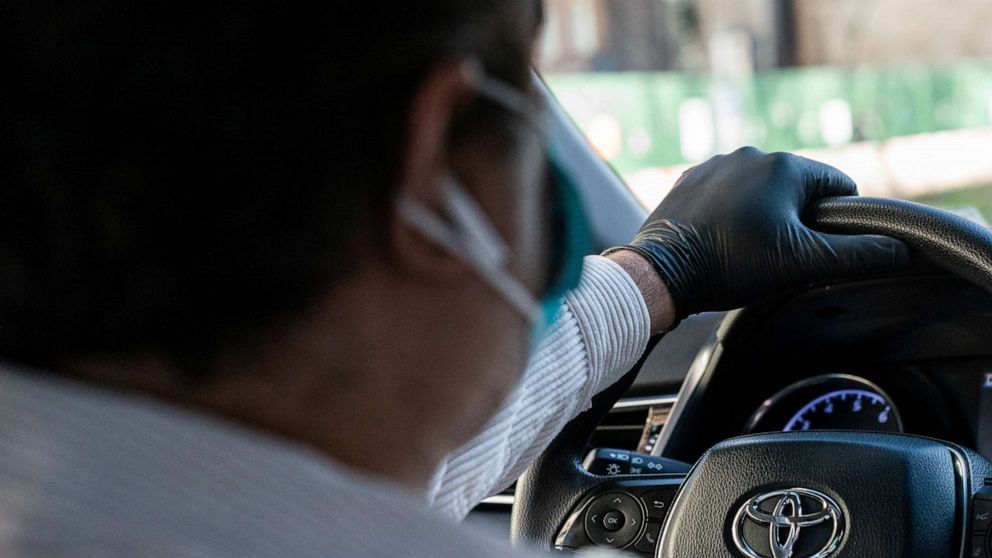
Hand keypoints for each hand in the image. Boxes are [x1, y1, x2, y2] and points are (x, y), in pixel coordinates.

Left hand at [606, 147, 909, 319]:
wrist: (661, 271)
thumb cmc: (730, 264)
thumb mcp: (802, 263)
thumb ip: (856, 254)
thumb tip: (900, 248)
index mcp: (784, 166)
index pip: (837, 186)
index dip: (840, 219)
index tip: (823, 246)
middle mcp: (749, 154)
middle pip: (797, 188)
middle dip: (798, 219)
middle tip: (781, 256)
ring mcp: (715, 165)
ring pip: (759, 191)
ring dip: (763, 215)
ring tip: (747, 251)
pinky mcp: (689, 180)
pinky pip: (725, 194)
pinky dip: (730, 214)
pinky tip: (721, 240)